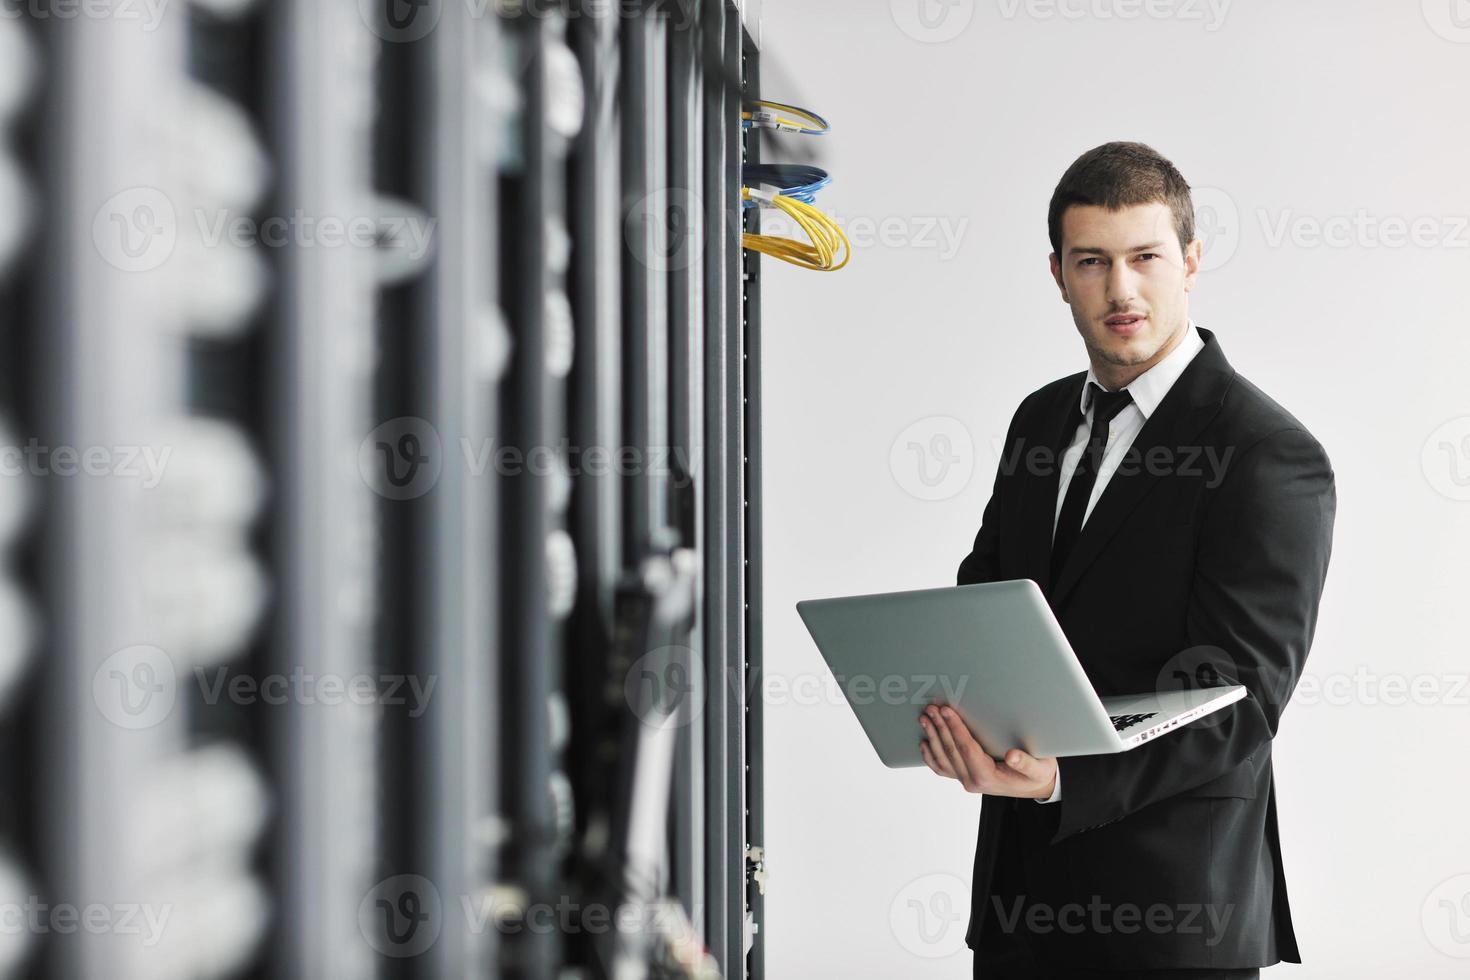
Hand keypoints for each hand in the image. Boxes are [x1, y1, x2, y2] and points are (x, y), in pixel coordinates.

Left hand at [918, 703, 1057, 798]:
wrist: (1036, 787)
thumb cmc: (1037, 775)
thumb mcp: (1039, 768)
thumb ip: (1026, 764)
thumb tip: (1012, 756)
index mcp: (987, 777)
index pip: (966, 749)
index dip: (955, 728)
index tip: (946, 711)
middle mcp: (973, 781)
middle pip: (951, 751)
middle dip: (939, 728)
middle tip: (931, 709)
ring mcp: (966, 780)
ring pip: (942, 759)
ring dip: (932, 737)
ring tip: (925, 719)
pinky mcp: (964, 776)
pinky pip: (943, 768)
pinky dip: (930, 755)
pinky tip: (924, 742)